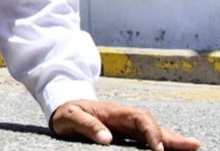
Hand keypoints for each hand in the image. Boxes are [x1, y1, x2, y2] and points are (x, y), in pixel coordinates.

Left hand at [51, 99, 199, 149]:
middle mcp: (124, 117)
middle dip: (171, 136)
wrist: (62, 108)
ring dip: (172, 140)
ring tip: (192, 146)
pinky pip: (147, 138)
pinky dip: (162, 143)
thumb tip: (106, 138)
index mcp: (113, 111)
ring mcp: (127, 125)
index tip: (158, 149)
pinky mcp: (126, 134)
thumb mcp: (70, 117)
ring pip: (154, 131)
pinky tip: (174, 148)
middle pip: (152, 124)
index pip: (139, 118)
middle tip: (192, 146)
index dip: (151, 132)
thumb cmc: (66, 112)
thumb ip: (87, 125)